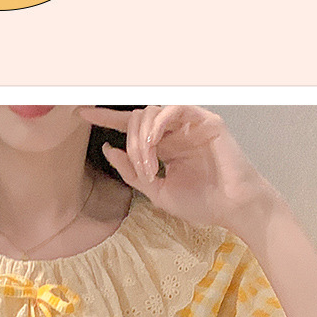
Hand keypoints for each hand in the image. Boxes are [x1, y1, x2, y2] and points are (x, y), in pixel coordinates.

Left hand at [79, 106, 274, 233]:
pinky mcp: (206, 120)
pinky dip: (158, 123)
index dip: (107, 118)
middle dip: (131, 142)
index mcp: (165, 146)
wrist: (233, 208)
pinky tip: (155, 142)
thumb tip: (108, 149)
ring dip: (143, 138)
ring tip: (149, 163)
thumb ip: (132, 171)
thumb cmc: (202, 203)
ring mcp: (190, 124)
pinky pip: (174, 108)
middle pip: (138, 119)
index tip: (83, 113)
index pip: (132, 127)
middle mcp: (175, 132)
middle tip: (141, 168)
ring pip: (152, 112)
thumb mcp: (157, 191)